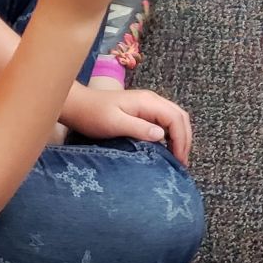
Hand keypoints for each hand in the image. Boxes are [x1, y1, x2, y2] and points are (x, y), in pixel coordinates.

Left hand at [61, 86, 193, 160]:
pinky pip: (165, 121)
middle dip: (185, 139)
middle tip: (182, 162)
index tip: (179, 160)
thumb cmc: (93, 114)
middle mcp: (152, 100)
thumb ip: (138, 128)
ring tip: (178, 157)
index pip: (176, 119)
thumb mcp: (114, 123)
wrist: (77, 105)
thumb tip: (162, 136)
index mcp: (148, 102)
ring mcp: (148, 105)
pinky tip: (167, 148)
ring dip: (180, 137)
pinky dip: (171, 134)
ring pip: (175, 118)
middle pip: (180, 117)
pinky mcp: (143, 111)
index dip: (181, 140)